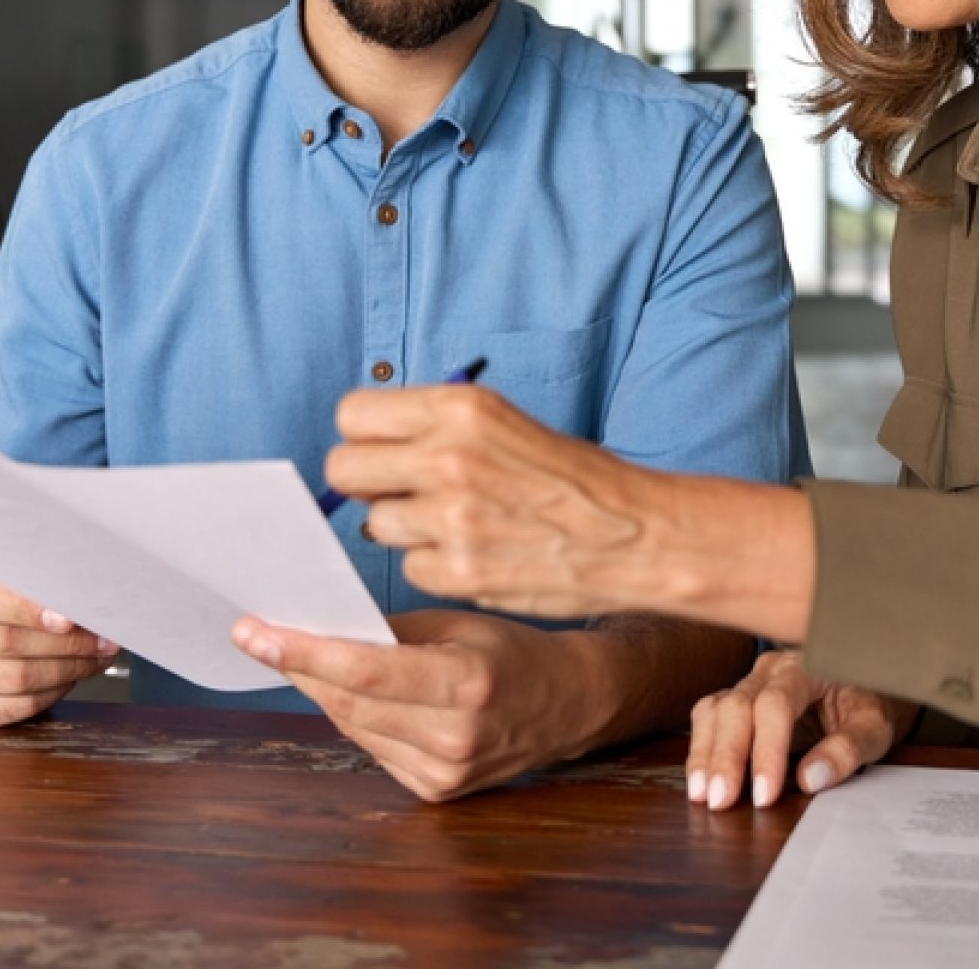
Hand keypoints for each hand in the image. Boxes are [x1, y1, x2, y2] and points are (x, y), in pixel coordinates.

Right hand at [0, 564, 119, 726]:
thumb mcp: (11, 570)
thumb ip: (39, 580)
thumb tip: (85, 597)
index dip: (29, 610)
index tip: (69, 617)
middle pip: (7, 643)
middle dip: (67, 642)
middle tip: (104, 638)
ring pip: (13, 678)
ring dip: (66, 669)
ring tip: (96, 657)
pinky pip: (13, 707)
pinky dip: (51, 693)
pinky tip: (71, 677)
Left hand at [230, 607, 610, 801]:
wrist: (568, 703)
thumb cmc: (513, 650)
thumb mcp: (459, 623)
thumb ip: (393, 631)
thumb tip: (323, 627)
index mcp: (466, 684)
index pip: (365, 672)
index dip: (304, 652)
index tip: (255, 632)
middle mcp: (454, 737)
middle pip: (349, 702)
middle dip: (298, 667)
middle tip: (259, 635)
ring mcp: (444, 773)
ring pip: (354, 727)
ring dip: (322, 690)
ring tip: (297, 655)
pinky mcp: (435, 791)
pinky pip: (373, 747)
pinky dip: (354, 716)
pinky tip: (347, 690)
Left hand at [324, 384, 679, 620]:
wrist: (634, 532)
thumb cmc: (570, 477)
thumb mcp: (503, 421)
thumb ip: (436, 427)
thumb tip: (370, 446)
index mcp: (460, 408)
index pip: (353, 414)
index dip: (366, 436)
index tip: (385, 450)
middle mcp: (448, 456)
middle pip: (345, 468)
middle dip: (368, 483)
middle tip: (404, 492)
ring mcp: (451, 517)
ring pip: (375, 523)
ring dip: (406, 528)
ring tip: (456, 525)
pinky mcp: (458, 570)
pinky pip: (409, 567)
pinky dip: (435, 565)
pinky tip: (475, 554)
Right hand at [685, 648, 916, 809]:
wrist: (862, 686)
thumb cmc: (867, 706)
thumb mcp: (873, 728)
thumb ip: (848, 749)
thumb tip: (809, 778)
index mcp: (806, 667)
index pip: (776, 704)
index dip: (767, 750)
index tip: (765, 795)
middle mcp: (771, 670)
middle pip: (737, 705)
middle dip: (726, 755)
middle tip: (720, 801)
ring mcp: (750, 683)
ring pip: (715, 709)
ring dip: (705, 753)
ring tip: (701, 794)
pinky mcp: (738, 701)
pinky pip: (709, 718)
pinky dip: (701, 749)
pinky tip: (699, 781)